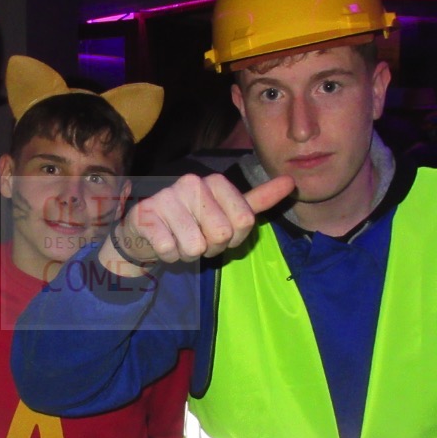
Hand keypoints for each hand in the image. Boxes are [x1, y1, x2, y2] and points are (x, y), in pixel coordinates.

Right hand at [100, 173, 294, 274]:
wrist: (144, 230)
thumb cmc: (190, 223)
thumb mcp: (226, 211)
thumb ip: (258, 200)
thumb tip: (291, 182)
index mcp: (215, 182)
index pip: (245, 221)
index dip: (234, 238)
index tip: (218, 232)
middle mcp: (192, 183)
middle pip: (221, 235)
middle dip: (210, 248)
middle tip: (195, 239)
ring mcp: (168, 197)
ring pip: (195, 246)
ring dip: (187, 254)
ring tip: (178, 240)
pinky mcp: (146, 215)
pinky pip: (170, 249)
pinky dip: (168, 255)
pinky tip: (162, 243)